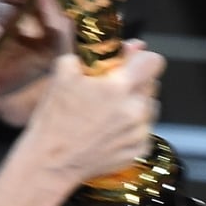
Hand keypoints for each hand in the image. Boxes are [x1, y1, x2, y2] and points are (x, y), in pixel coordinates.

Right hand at [21, 40, 165, 183]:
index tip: (130, 63)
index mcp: (120, 88)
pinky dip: (132, 127)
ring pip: (150, 108)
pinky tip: (109, 130)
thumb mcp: (64, 73)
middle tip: (110, 90)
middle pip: (152, 84)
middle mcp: (136, 111)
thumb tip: (124, 43)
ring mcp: (140, 133)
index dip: (142, 59)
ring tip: (108, 112)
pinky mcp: (139, 151)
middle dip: (135, 82)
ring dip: (136, 105)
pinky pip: (145, 130)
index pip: (154, 62)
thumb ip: (94, 52)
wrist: (50, 162)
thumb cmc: (55, 118)